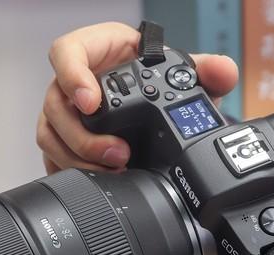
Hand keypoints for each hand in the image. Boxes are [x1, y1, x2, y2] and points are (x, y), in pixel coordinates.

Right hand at [37, 22, 238, 173]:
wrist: (142, 94)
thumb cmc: (147, 74)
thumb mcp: (176, 69)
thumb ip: (202, 68)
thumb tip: (223, 72)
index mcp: (92, 53)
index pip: (65, 53)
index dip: (72, 76)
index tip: (90, 102)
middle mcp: (69, 84)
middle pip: (55, 106)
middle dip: (84, 136)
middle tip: (119, 152)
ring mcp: (62, 113)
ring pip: (50, 135)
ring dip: (79, 158)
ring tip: (113, 170)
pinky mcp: (61, 139)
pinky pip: (52, 156)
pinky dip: (71, 170)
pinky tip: (94, 181)